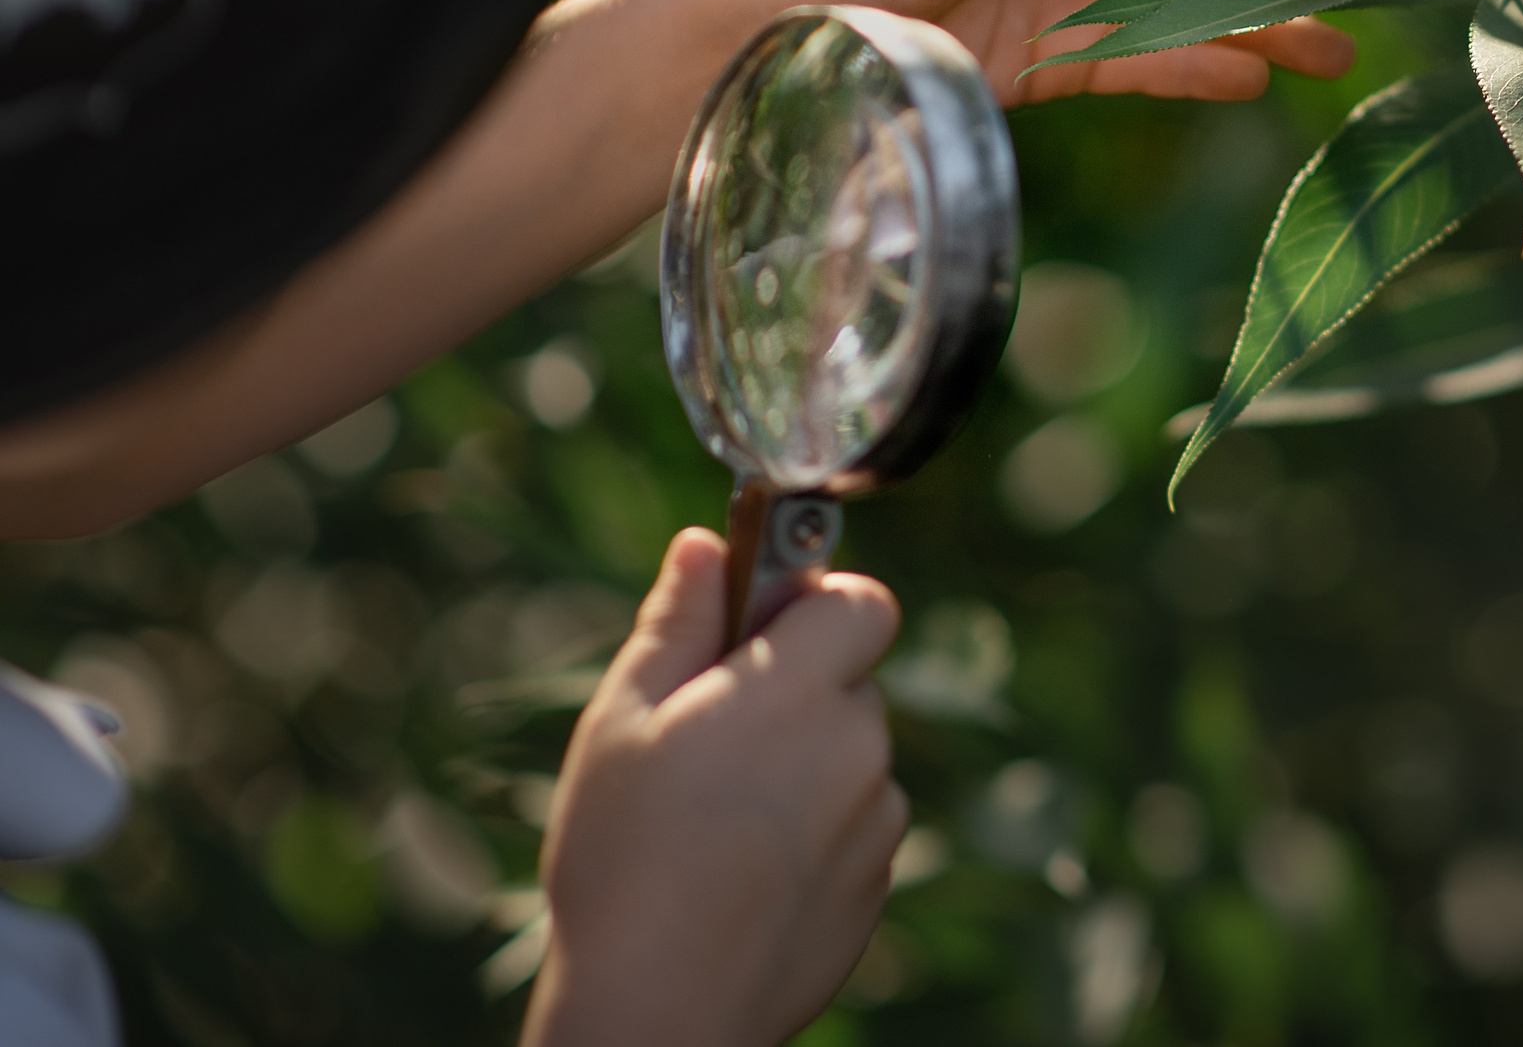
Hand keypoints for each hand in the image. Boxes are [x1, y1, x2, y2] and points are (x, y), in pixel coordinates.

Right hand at [523, 530, 906, 1046]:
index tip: (758, 630)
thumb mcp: (623, 722)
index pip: (863, 601)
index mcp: (799, 692)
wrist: (660, 1012)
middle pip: (850, 681)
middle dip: (795, 690)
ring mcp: (878, 822)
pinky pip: (854, 826)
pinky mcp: (878, 886)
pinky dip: (814, 833)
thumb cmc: (624, 859)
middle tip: (710, 736)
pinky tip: (742, 873)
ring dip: (805, 766)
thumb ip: (677, 622)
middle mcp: (860, 748)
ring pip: (851, 757)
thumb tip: (706, 542)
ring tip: (715, 821)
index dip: (815, 603)